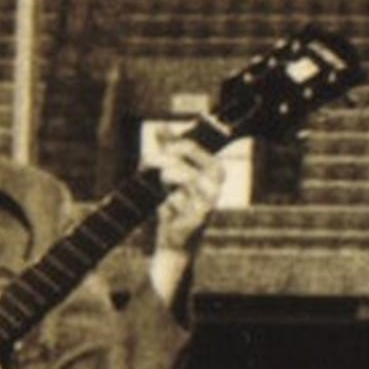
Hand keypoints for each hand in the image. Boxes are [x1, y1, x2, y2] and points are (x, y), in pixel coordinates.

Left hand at [152, 138, 242, 261]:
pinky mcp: (201, 216)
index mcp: (215, 169)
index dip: (171, 145)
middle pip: (181, 157)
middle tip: (152, 168)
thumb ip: (168, 151)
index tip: (158, 152)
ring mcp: (210, 199)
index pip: (190, 146)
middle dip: (161, 160)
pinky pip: (173, 199)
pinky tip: (171, 211)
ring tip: (166, 191)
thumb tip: (159, 127)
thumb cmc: (176, 205)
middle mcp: (216, 182)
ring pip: (175, 175)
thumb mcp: (171, 174)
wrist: (176, 241)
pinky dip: (166, 204)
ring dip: (163, 182)